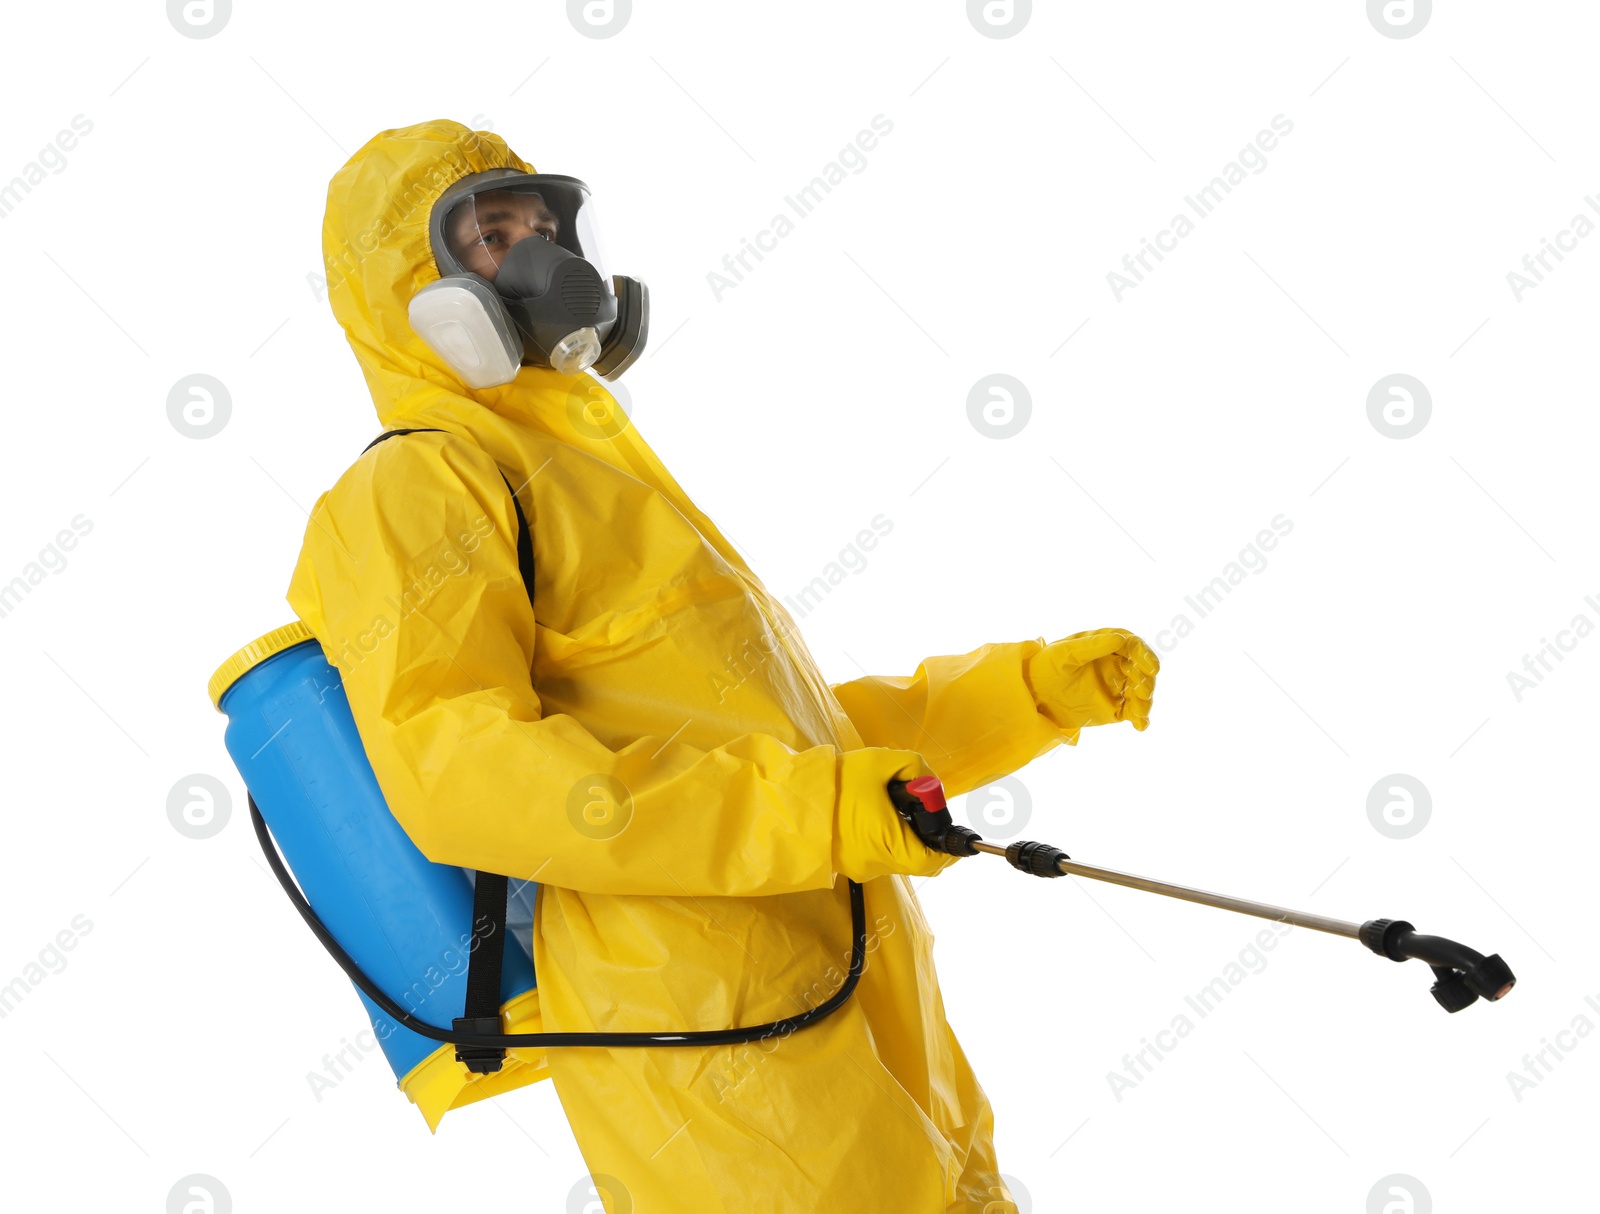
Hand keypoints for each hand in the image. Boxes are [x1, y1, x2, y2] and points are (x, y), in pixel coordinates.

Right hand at [834, 749, 963, 882]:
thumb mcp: (880, 763)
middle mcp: (877, 865)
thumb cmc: (837, 782)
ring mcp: (861, 868)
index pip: (933, 860)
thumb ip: (915, 767)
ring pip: (897, 856)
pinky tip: (873, 814)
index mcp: (890, 846)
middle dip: (925, 834)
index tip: (946, 825)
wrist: (791, 798)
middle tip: (918, 808)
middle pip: (917, 859)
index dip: (947, 845)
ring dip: (903, 834)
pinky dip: (885, 837)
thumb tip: (929, 782)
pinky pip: (878, 854)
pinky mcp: (848, 864)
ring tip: (889, 805)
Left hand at [1026, 628, 1158, 740]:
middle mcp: (1116, 664)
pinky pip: (1132, 712)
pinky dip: (1140, 718)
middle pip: (1142, 670)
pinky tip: (1140, 725)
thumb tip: (1121, 639)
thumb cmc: (1045, 666)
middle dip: (1146, 680)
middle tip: (1142, 692)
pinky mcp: (1114, 707)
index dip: (1145, 655)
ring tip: (1139, 711)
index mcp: (1106, 645)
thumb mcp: (1065, 653)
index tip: (1151, 668)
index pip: (1133, 647)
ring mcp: (1116, 686)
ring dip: (1145, 701)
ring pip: (1140, 692)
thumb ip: (1092, 646)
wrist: (1032, 695)